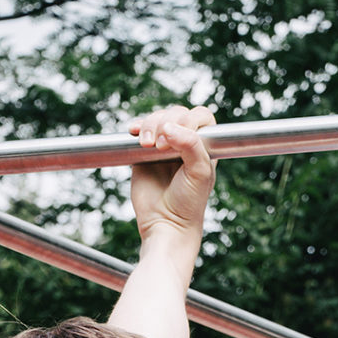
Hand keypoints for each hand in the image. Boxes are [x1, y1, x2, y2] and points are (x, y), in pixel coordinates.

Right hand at [127, 105, 217, 242]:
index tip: (180, 135)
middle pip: (176, 113)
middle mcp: (184, 142)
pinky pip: (139, 130)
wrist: (165, 223)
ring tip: (146, 143)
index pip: (200, 116)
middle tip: (162, 145)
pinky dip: (136, 126)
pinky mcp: (143, 153)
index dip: (189, 119)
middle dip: (166, 122)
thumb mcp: (200, 172)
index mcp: (204, 145)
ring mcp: (163, 146)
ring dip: (149, 124)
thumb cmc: (189, 202)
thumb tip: (169, 126)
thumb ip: (191, 145)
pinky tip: (133, 132)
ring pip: (157, 119)